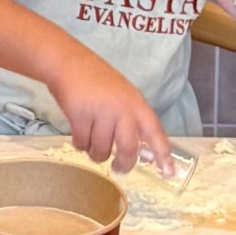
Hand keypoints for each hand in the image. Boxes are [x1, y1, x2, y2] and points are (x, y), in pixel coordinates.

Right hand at [48, 45, 173, 176]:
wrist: (67, 61)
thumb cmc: (95, 79)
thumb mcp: (122, 94)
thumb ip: (132, 119)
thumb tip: (142, 152)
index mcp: (136, 103)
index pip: (154, 131)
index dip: (162, 154)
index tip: (168, 173)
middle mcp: (121, 108)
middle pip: (128, 149)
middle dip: (123, 164)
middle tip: (118, 168)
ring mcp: (101, 112)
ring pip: (101, 151)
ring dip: (94, 152)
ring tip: (91, 140)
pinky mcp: (80, 116)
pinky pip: (82, 144)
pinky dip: (79, 143)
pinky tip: (78, 132)